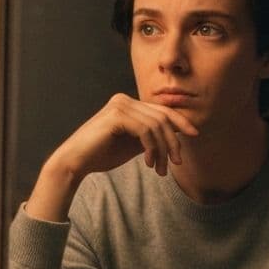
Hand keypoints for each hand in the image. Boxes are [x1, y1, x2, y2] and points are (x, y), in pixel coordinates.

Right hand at [54, 93, 199, 178]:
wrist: (75, 162)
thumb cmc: (101, 155)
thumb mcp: (133, 144)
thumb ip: (151, 136)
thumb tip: (177, 132)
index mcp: (127, 104)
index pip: (161, 110)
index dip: (181, 121)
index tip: (194, 135)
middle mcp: (124, 99)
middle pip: (162, 117)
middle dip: (173, 142)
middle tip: (176, 162)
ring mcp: (120, 105)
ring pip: (156, 125)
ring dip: (163, 150)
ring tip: (159, 169)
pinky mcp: (117, 115)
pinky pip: (146, 131)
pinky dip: (152, 148)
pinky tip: (149, 163)